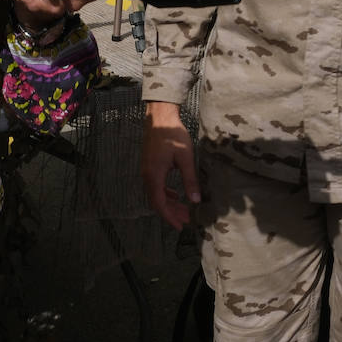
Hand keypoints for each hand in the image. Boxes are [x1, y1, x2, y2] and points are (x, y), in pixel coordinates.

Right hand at [142, 101, 199, 228]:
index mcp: (154, 175)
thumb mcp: (185, 157)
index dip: (169, 217)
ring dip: (169, 203)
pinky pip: (155, 185)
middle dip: (171, 212)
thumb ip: (190, 180)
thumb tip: (195, 201)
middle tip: (186, 220)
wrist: (159, 116)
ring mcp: (146, 170)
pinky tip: (175, 194)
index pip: (159, 203)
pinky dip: (165, 193)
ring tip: (183, 210)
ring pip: (156, 193)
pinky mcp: (149, 165)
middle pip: (156, 201)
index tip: (180, 226)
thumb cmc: (173, 134)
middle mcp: (147, 175)